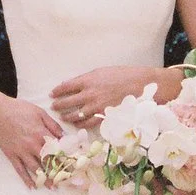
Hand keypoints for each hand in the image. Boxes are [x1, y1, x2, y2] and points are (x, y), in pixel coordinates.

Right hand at [0, 98, 63, 187]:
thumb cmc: (20, 109)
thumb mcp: (40, 112)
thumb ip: (53, 125)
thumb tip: (64, 136)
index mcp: (41, 134)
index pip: (58, 149)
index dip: (66, 158)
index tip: (73, 166)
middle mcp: (32, 145)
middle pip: (48, 162)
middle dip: (58, 172)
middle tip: (66, 180)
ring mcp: (21, 151)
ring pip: (35, 169)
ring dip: (44, 179)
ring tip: (52, 187)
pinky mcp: (11, 155)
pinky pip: (20, 170)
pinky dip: (26, 179)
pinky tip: (32, 186)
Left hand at [49, 65, 163, 127]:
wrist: (143, 85)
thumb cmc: (124, 75)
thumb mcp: (103, 71)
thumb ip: (88, 79)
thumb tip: (74, 83)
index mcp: (89, 80)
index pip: (66, 86)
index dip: (57, 91)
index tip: (52, 93)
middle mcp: (90, 94)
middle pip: (67, 102)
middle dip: (58, 105)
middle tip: (53, 106)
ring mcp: (96, 107)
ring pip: (75, 114)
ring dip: (67, 116)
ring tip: (62, 116)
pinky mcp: (104, 116)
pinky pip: (87, 122)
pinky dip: (80, 123)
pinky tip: (76, 123)